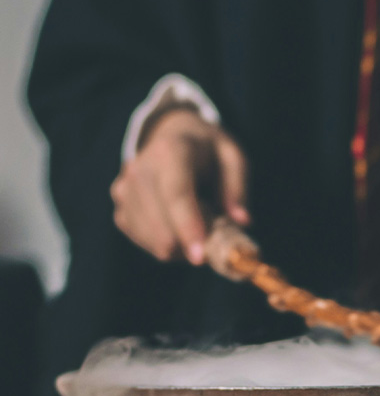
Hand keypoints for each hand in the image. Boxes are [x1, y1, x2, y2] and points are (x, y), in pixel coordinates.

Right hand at [110, 108, 249, 263]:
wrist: (170, 138)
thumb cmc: (207, 152)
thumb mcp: (232, 157)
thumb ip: (238, 188)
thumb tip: (242, 221)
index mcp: (171, 150)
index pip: (176, 193)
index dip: (187, 227)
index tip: (200, 258)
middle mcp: (140, 169)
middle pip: (161, 226)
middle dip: (191, 243)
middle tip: (216, 235)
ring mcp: (124, 191)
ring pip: (154, 242)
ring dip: (182, 245)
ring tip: (196, 221)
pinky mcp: (120, 210)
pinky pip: (146, 243)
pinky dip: (168, 244)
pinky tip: (178, 225)